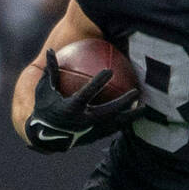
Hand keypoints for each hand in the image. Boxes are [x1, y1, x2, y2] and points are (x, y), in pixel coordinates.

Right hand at [24, 49, 140, 152]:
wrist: (44, 139)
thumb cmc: (44, 110)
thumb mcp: (45, 91)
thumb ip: (51, 71)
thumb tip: (51, 50)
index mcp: (71, 108)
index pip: (87, 93)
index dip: (98, 82)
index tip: (109, 70)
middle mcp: (83, 121)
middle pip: (109, 111)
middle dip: (124, 102)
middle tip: (136, 91)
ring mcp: (90, 131)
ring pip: (115, 124)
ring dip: (130, 115)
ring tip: (144, 107)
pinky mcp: (95, 137)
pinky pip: (113, 129)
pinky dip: (124, 122)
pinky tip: (135, 115)